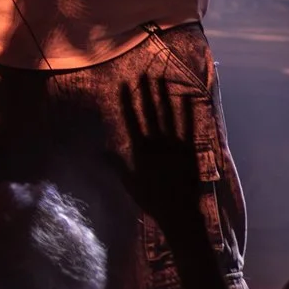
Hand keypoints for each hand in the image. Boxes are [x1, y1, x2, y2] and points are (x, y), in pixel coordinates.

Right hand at [109, 74, 204, 248]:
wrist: (178, 214)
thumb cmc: (152, 201)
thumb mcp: (130, 183)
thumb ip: (115, 165)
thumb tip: (98, 152)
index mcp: (142, 152)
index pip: (133, 122)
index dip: (129, 103)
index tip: (125, 86)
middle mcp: (158, 145)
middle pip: (151, 114)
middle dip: (147, 93)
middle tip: (145, 74)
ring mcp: (175, 146)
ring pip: (169, 116)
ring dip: (165, 97)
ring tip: (162, 79)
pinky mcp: (190, 151)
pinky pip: (190, 128)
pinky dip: (189, 112)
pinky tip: (188, 97)